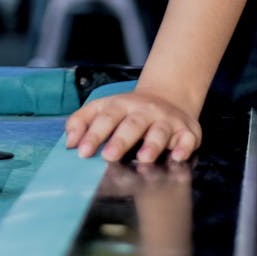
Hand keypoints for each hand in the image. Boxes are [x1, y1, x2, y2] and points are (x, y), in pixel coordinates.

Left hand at [64, 88, 201, 163]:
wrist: (169, 97)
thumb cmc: (129, 110)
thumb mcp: (104, 108)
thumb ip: (83, 121)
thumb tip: (69, 142)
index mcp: (120, 105)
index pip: (105, 117)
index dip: (93, 134)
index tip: (82, 151)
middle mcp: (143, 111)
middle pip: (131, 125)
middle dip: (120, 140)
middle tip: (108, 156)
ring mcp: (166, 120)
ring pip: (159, 131)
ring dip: (152, 145)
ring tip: (144, 158)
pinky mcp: (186, 130)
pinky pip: (187, 138)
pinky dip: (183, 147)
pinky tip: (177, 156)